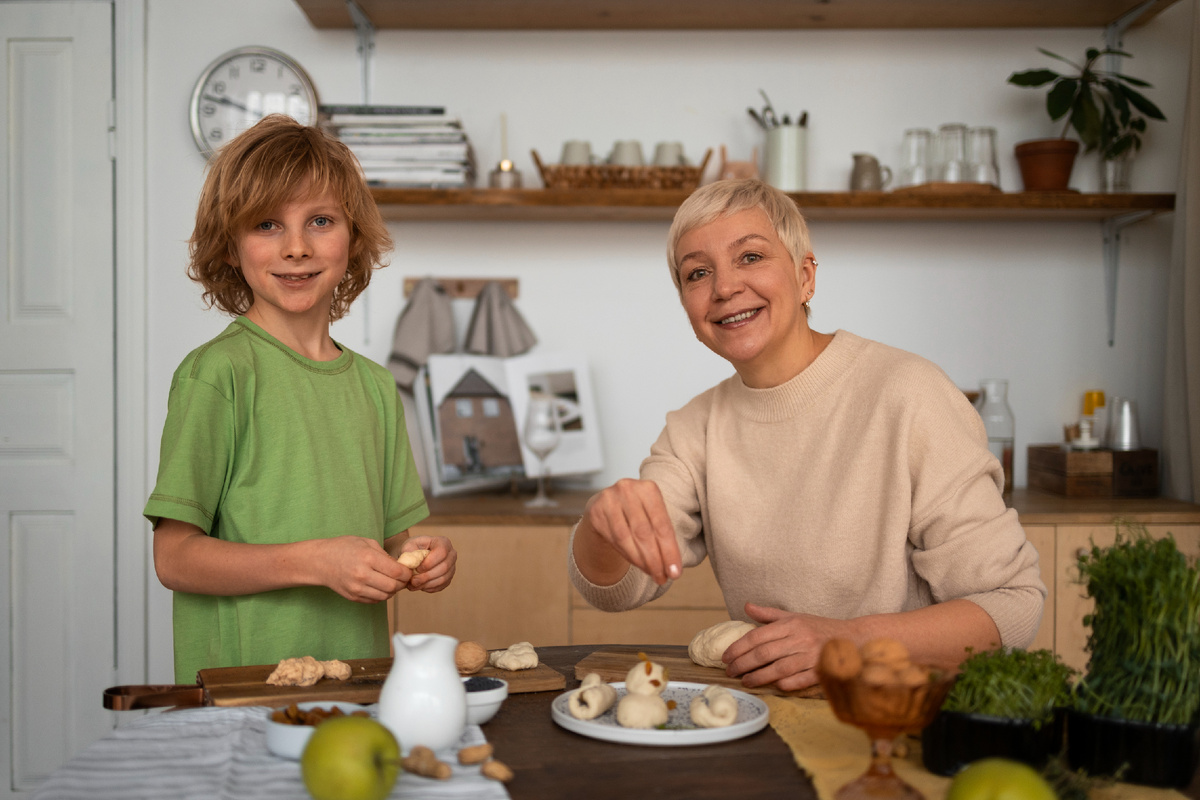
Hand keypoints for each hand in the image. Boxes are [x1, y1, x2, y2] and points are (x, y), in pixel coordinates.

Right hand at [313, 536, 409, 603]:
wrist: (320, 561)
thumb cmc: (343, 548)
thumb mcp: (366, 542)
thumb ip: (384, 555)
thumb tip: (401, 566)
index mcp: (368, 558)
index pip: (397, 572)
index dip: (406, 573)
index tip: (407, 571)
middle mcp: (362, 575)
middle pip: (393, 586)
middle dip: (402, 583)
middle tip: (402, 578)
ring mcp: (357, 588)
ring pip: (385, 596)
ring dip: (392, 591)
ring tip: (390, 582)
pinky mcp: (353, 597)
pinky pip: (375, 600)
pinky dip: (381, 595)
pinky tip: (379, 586)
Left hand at [401, 536, 456, 592]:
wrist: (414, 557)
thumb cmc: (412, 549)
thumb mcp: (408, 546)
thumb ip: (409, 553)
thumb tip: (412, 563)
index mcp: (443, 542)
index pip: (442, 552)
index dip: (429, 562)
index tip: (417, 568)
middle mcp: (451, 554)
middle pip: (444, 567)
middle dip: (427, 576)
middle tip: (413, 580)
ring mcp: (451, 567)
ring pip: (443, 579)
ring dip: (427, 584)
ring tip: (413, 585)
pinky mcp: (448, 578)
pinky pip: (441, 586)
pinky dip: (429, 588)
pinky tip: (419, 586)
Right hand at [580, 478, 680, 585]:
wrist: (606, 505)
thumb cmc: (637, 514)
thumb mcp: (653, 518)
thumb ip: (663, 539)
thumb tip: (672, 569)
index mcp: (649, 488)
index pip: (662, 525)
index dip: (670, 551)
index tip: (675, 572)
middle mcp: (628, 489)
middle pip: (644, 533)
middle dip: (655, 559)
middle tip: (662, 578)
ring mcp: (609, 499)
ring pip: (627, 538)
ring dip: (641, 561)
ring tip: (652, 573)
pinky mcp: (595, 512)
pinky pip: (614, 539)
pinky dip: (628, 555)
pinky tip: (637, 564)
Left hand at [722, 602, 856, 691]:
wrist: (854, 638)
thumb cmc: (820, 628)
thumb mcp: (795, 617)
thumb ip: (769, 614)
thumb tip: (746, 607)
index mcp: (791, 624)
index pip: (757, 636)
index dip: (738, 647)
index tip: (725, 656)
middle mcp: (799, 639)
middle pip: (763, 653)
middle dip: (742, 663)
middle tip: (730, 671)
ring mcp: (810, 656)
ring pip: (778, 669)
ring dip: (758, 676)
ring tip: (745, 681)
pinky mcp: (820, 671)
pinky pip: (798, 680)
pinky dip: (784, 683)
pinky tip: (773, 686)